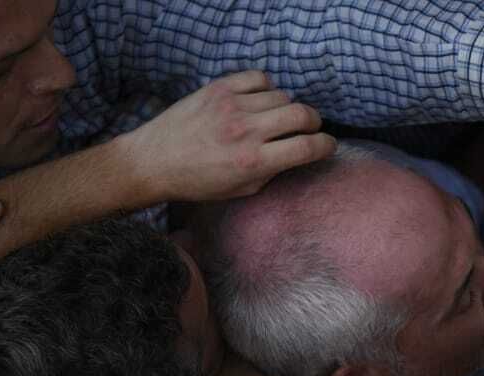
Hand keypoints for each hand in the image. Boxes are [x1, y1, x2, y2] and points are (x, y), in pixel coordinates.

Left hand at [120, 70, 335, 203]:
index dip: (326, 145)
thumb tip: (299, 153)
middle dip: (314, 122)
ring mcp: (231, 106)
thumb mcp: (243, 189)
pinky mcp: (218, 88)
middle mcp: (245, 131)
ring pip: (282, 95)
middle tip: (309, 128)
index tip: (328, 145)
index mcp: (253, 162)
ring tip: (276, 117)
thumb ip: (274, 171)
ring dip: (287, 107)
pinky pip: (259, 78)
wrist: (155, 161)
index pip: (307, 147)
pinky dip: (267, 88)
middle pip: (301, 114)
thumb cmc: (199, 182)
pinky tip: (260, 100)